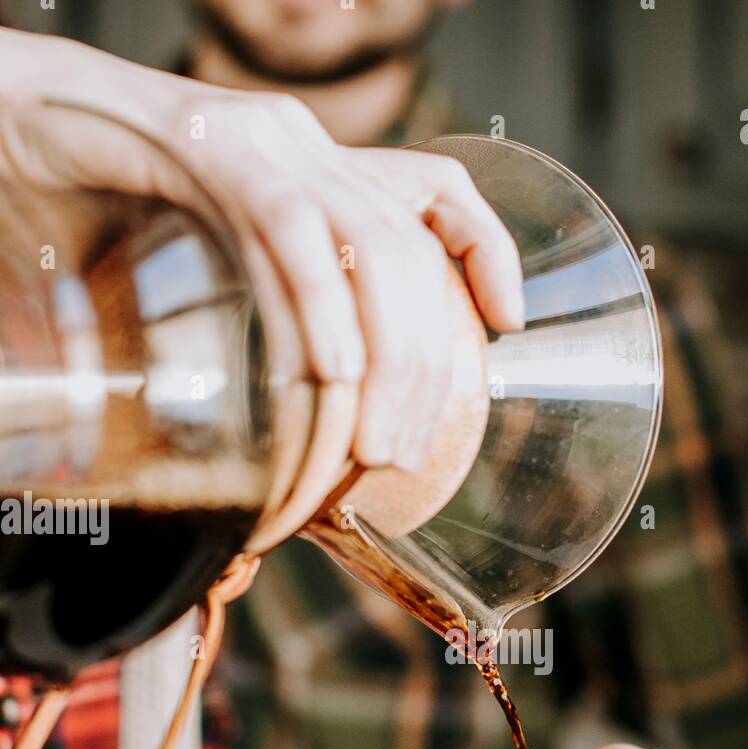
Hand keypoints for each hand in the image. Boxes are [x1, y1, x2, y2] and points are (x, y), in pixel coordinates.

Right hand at [0, 30, 523, 475]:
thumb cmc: (87, 206)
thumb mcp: (195, 264)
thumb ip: (253, 315)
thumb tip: (291, 420)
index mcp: (312, 166)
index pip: (437, 191)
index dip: (488, 253)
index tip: (509, 327)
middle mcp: (303, 145)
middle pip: (410, 254)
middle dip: (426, 367)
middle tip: (404, 457)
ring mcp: (261, 140)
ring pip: (369, 250)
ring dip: (385, 364)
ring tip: (374, 452)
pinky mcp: (210, 145)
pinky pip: (288, 234)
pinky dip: (316, 311)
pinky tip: (326, 379)